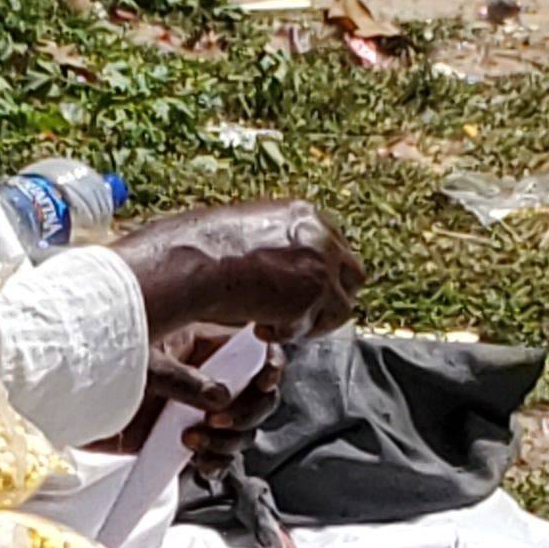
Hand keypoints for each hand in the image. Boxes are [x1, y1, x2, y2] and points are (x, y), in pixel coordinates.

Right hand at [108, 200, 363, 347]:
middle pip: (351, 275)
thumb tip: (282, 270)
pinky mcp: (316, 293)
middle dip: (327, 300)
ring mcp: (322, 263)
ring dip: (311, 320)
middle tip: (295, 315)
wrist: (197, 262)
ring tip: (273, 324)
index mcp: (304, 214)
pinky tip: (261, 328)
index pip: (335, 248)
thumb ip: (275, 246)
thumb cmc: (206, 250)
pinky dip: (292, 333)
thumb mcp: (249, 234)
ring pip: (342, 305)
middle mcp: (320, 234)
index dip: (320, 276)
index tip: (299, 294)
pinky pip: (316, 327)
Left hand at [108, 323, 287, 455]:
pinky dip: (216, 463)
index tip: (263, 381)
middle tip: (218, 422)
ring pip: (240, 428)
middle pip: (255, 394)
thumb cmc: (93, 364)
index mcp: (197, 343)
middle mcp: (202, 375)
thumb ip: (183, 380)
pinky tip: (199, 463)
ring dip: (228, 442)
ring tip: (194, 442)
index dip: (266, 365)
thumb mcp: (143, 364)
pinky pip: (217, 454)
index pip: (251, 350)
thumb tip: (219, 396)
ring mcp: (194, 408)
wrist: (64, 403)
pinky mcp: (181, 437)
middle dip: (246, 413)